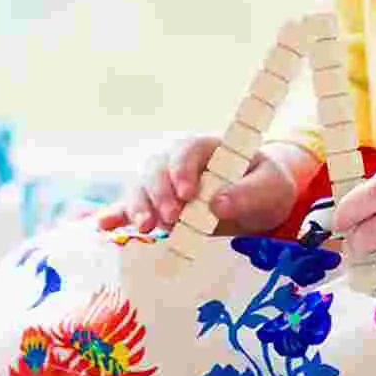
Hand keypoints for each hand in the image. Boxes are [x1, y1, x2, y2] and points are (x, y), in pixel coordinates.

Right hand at [95, 135, 302, 237]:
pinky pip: (131, 208)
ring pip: (141, 187)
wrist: (261, 203)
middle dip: (159, 193)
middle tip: (170, 218)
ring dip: (139, 206)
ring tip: (146, 228)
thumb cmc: (267, 187)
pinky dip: (117, 216)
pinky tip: (104, 226)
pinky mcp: (159, 207)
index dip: (182, 169)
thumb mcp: (270, 188)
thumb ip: (248, 193)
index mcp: (208, 148)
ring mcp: (165, 185)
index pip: (187, 150)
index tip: (188, 194)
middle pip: (157, 168)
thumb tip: (217, 204)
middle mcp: (179, 163)